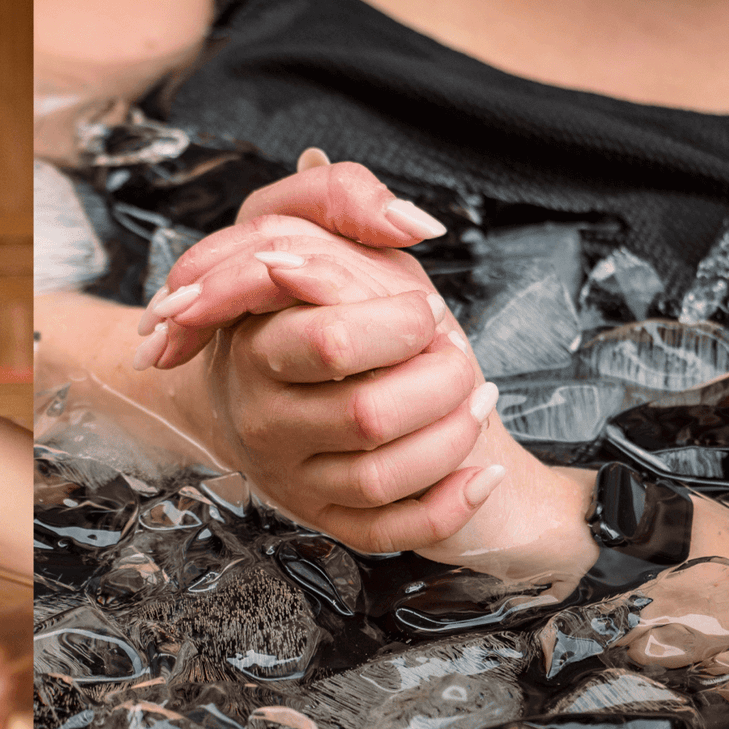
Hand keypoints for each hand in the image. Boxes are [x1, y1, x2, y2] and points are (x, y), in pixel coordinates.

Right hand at [124, 154, 496, 550]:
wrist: (247, 383)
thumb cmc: (285, 304)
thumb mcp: (296, 226)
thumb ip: (341, 197)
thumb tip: (408, 219)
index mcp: (255, 348)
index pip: (332, 343)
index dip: (401, 326)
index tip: (422, 312)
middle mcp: (265, 419)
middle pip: (367, 415)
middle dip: (440, 379)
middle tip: (454, 354)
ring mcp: (293, 475)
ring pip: (384, 476)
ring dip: (454, 436)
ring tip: (474, 398)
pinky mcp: (323, 516)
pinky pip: (389, 531)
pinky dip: (450, 505)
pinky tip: (480, 470)